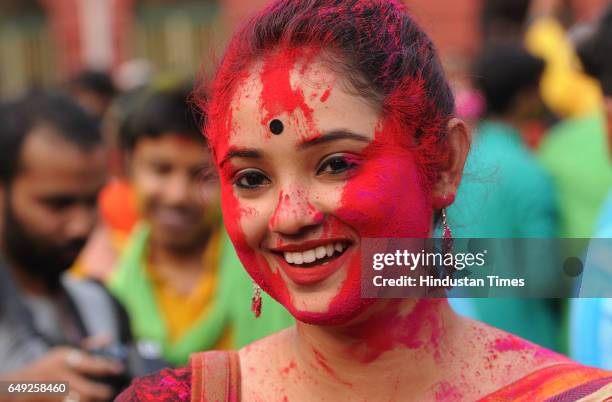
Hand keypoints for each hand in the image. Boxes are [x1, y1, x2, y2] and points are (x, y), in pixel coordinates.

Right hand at [1, 346, 123, 401]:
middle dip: (100, 392)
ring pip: (78, 400)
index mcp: (63, 358)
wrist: (19, 384)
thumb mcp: (64, 353)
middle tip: (108, 391)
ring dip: (90, 400)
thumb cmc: (46, 367)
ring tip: (99, 397)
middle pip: (86, 389)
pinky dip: (78, 401)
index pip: (91, 362)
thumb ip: (88, 347)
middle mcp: (58, 375)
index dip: (108, 366)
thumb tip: (109, 337)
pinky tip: (83, 399)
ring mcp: (53, 391)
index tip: (119, 367)